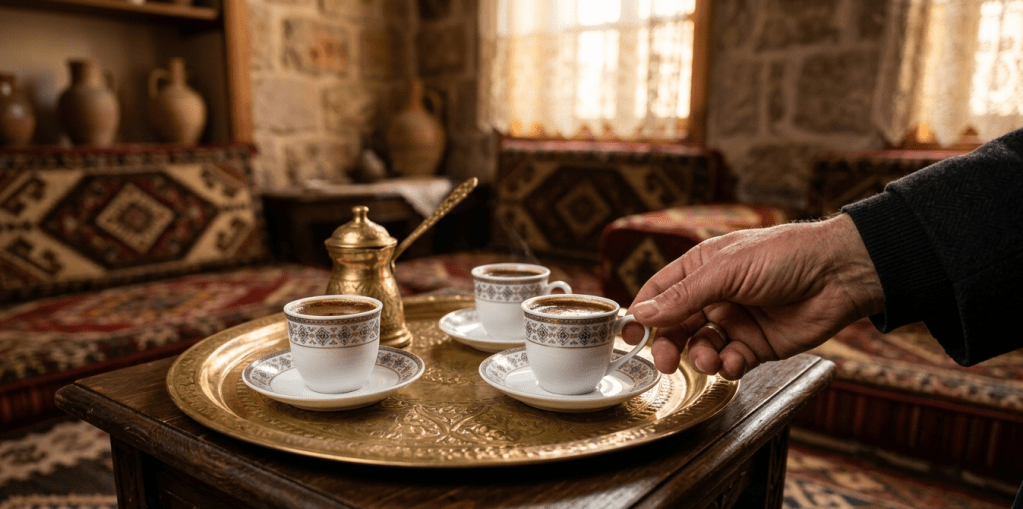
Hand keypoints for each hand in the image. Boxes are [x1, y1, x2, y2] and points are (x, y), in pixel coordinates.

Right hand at [621, 214, 882, 378]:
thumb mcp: (724, 271)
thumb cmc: (783, 256)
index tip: (628, 336)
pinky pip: (730, 360)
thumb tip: (640, 313)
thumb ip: (682, 296)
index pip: (660, 292)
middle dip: (668, 344)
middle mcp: (716, 295)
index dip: (642, 313)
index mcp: (702, 268)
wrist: (839, 274)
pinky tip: (734, 359)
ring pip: (701, 346)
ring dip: (700, 355)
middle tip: (664, 361)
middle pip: (676, 325)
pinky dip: (727, 364)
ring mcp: (736, 320)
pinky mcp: (757, 344)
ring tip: (710, 357)